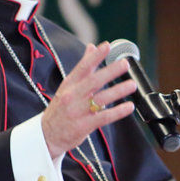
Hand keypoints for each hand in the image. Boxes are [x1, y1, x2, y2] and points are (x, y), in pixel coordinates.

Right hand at [41, 42, 136, 157]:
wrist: (47, 134)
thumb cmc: (61, 107)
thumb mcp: (68, 86)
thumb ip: (83, 67)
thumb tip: (92, 46)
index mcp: (69, 84)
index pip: (82, 67)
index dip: (95, 56)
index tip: (107, 46)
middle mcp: (72, 96)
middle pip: (93, 81)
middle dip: (110, 71)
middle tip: (125, 64)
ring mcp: (78, 111)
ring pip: (100, 99)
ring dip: (118, 91)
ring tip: (132, 85)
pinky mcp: (84, 126)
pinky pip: (104, 117)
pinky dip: (118, 112)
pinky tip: (129, 107)